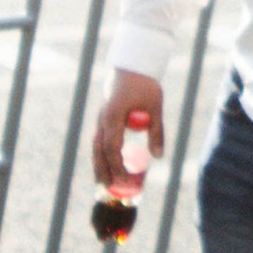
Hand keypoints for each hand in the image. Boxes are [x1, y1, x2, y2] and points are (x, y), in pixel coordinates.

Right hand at [91, 71, 164, 193]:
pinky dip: (100, 153)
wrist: (132, 65)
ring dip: (98, 163)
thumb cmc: (145, 85)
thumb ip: (156, 132)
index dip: (117, 165)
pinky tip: (104, 164)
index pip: (112, 147)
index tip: (125, 179)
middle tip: (108, 187)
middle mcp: (103, 118)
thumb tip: (157, 157)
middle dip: (102, 169)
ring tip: (101, 182)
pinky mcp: (103, 117)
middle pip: (98, 149)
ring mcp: (101, 117)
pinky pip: (99, 139)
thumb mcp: (155, 107)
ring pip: (95, 145)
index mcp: (114, 115)